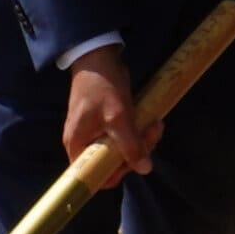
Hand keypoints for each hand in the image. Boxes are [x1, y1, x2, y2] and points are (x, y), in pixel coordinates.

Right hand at [61, 48, 156, 183]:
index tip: (136, 160)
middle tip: (154, 132)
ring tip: (156, 123)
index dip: (116, 173)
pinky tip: (152, 121)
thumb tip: (145, 170)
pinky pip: (125, 135)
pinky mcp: (107, 122)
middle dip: (137, 151)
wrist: (98, 58)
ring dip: (143, 139)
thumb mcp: (118, 117)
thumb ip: (130, 145)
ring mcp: (96, 132)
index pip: (93, 176)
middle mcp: (84, 142)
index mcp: (78, 145)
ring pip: (122, 148)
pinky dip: (139, 131)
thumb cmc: (102, 88)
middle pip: (112, 162)